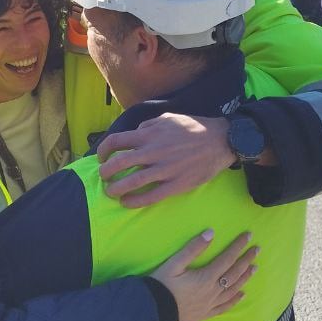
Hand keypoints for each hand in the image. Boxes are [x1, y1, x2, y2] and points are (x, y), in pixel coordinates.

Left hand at [96, 113, 234, 207]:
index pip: (116, 141)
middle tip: (104, 177)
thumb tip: (135, 133)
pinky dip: (134, 202)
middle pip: (118, 163)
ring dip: (116, 189)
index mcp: (150, 134)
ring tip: (111, 192)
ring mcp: (165, 169)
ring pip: (131, 182)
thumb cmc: (193, 127)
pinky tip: (127, 203)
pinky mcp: (176, 185)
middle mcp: (153, 151)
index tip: (101, 158)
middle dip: (105, 173)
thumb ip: (148, 125)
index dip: (103, 150)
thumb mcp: (168, 118)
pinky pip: (150, 197)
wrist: (220, 140)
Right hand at [151, 230, 258, 320]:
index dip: (238, 246)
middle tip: (257, 250)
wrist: (154, 312)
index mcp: (206, 277)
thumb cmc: (161, 285)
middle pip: (234, 273)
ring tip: (254, 268)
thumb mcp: (174, 263)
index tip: (248, 236)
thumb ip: (193, 249)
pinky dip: (235, 300)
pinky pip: (225, 306)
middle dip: (246, 260)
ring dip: (245, 278)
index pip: (227, 258)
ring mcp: (211, 304)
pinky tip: (242, 294)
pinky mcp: (206, 314)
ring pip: (233, 289)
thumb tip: (211, 233)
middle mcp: (213, 291)